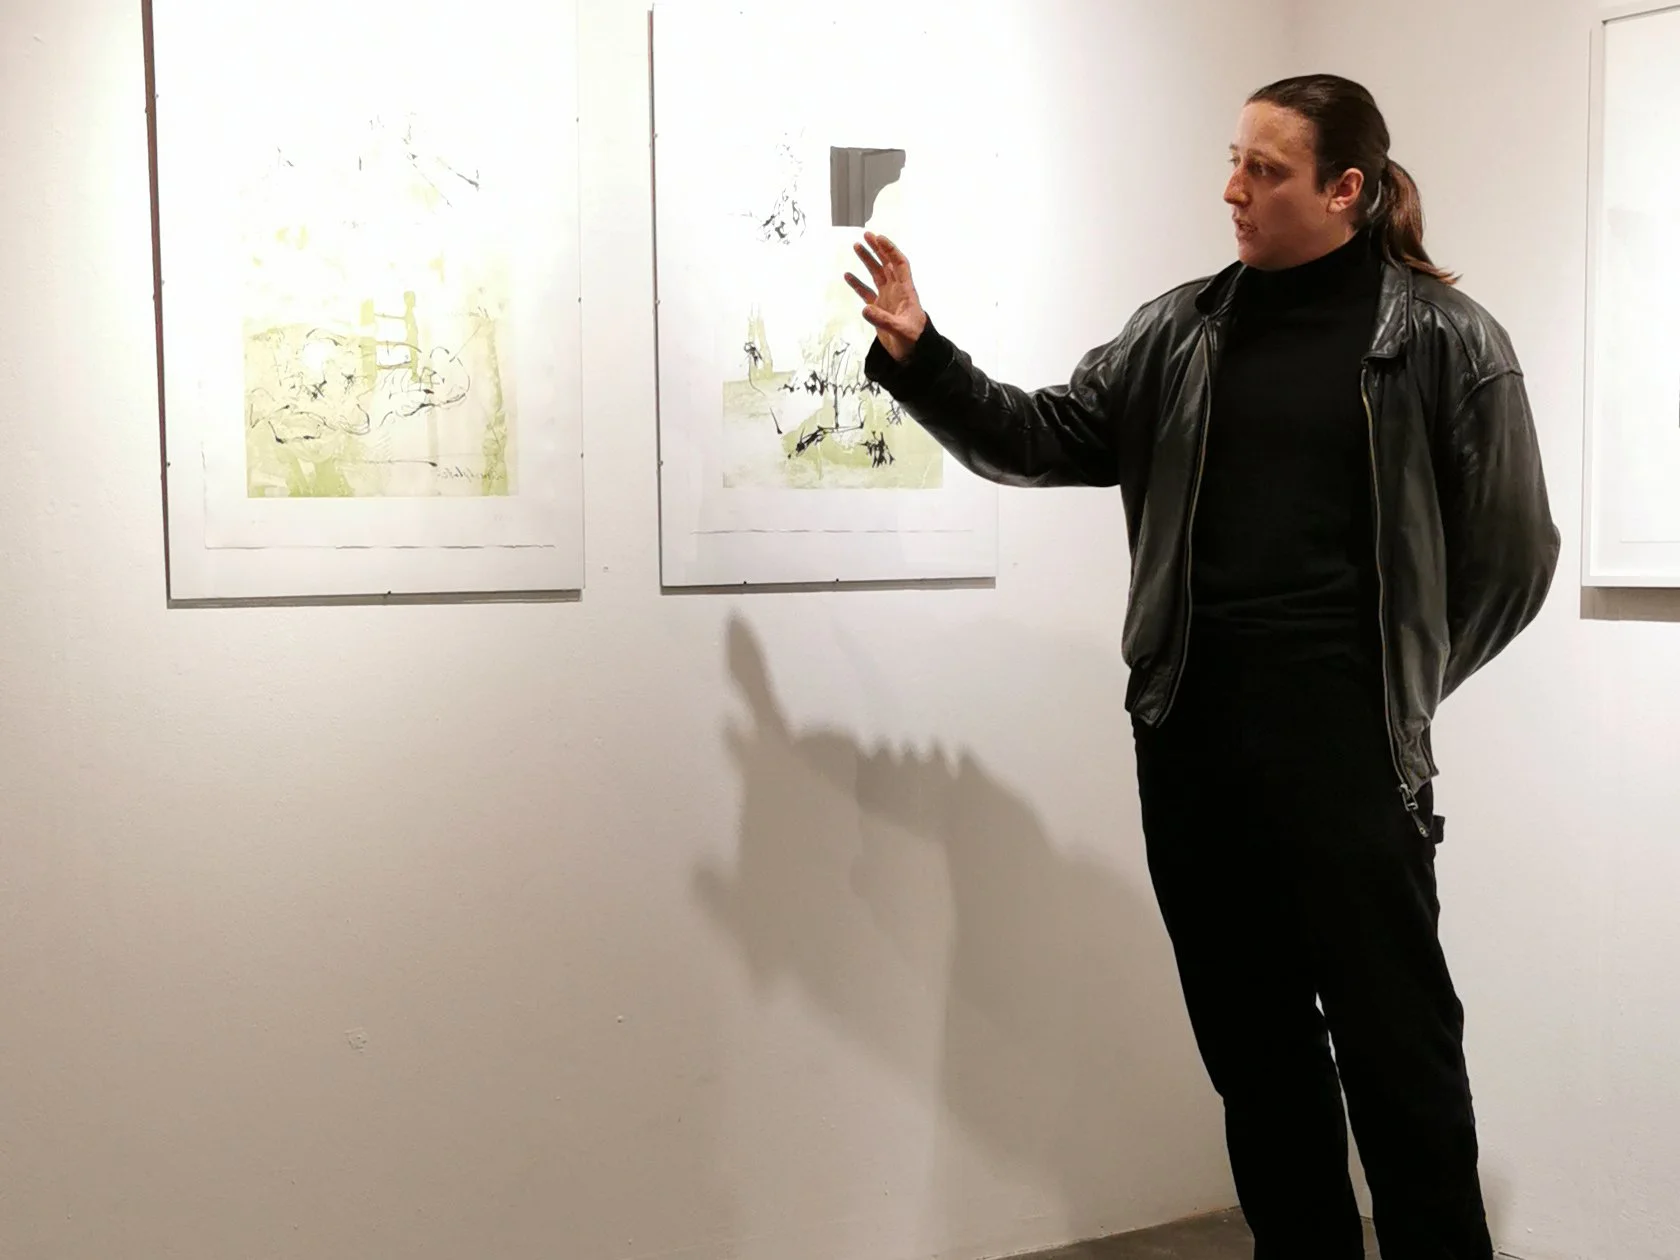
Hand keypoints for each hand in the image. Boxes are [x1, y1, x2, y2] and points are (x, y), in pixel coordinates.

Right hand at [844, 231, 928, 362]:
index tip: (879, 238)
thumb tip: (865, 309)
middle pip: (887, 264)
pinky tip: (848, 275)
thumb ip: (883, 320)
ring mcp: (887, 299)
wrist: (913, 354)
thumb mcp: (900, 331)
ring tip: (857, 247)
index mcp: (905, 291)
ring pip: (876, 274)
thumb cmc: (913, 340)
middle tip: (866, 235)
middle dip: (878, 249)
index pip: (899, 264)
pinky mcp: (879, 309)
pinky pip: (866, 292)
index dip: (890, 250)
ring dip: (868, 261)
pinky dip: (857, 284)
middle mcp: (896, 291)